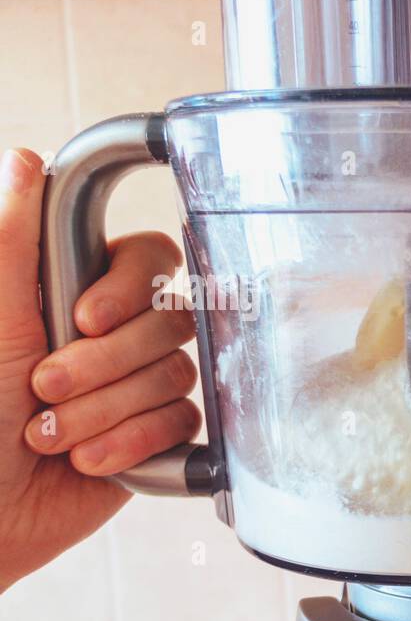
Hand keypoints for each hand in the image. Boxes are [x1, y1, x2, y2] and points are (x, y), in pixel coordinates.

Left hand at [0, 147, 199, 591]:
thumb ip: (15, 237)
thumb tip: (26, 159)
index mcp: (73, 294)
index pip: (150, 258)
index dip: (130, 288)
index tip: (83, 318)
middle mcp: (115, 336)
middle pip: (167, 322)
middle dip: (102, 366)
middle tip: (41, 388)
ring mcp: (139, 388)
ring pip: (175, 376)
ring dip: (105, 411)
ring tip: (50, 435)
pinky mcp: (159, 439)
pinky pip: (184, 425)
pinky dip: (131, 444)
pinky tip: (88, 461)